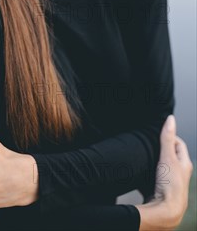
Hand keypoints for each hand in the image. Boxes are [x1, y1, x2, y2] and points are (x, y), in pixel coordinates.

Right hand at [135, 114, 193, 230]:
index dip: (169, 136)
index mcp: (185, 163)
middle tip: (150, 142)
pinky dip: (151, 171)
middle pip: (171, 154)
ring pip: (164, 165)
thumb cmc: (170, 184)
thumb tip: (170, 119)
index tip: (158, 132)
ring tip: (146, 155)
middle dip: (161, 147)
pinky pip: (157, 175)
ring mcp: (172, 181)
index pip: (178, 143)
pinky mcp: (163, 189)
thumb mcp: (167, 156)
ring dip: (155, 160)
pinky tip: (144, 170)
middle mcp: (181, 172)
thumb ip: (167, 138)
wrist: (166, 210)